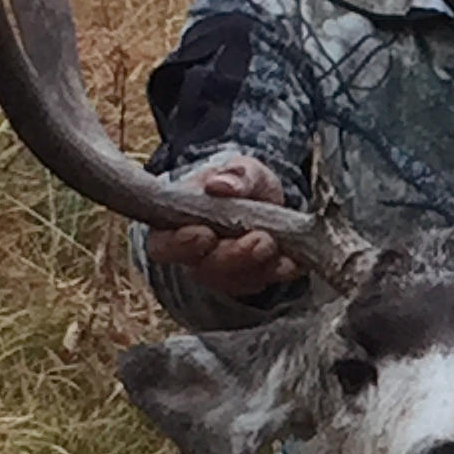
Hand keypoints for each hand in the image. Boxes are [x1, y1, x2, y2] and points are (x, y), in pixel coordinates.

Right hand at [150, 154, 304, 295]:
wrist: (264, 198)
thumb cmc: (240, 182)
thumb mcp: (241, 170)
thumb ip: (234, 176)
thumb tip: (220, 185)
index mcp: (175, 224)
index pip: (163, 245)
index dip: (180, 245)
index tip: (205, 235)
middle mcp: (192, 254)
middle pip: (202, 269)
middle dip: (232, 256)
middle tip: (259, 239)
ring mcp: (218, 270)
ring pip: (230, 281)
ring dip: (256, 267)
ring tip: (275, 245)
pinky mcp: (245, 279)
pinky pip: (257, 284)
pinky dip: (274, 273)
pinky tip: (290, 262)